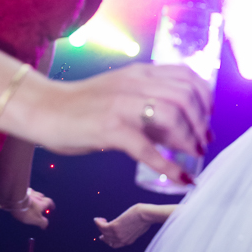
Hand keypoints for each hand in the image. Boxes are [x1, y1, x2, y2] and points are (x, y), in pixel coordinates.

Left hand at [6, 188, 54, 229]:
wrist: (16, 200)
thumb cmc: (27, 211)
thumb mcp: (36, 220)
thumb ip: (43, 222)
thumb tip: (46, 226)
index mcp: (43, 203)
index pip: (50, 203)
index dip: (51, 205)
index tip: (52, 207)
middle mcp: (38, 196)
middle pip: (42, 197)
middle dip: (43, 200)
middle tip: (42, 204)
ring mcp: (30, 192)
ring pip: (35, 193)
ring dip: (35, 196)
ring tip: (34, 200)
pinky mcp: (22, 191)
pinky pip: (27, 191)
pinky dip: (27, 194)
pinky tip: (25, 196)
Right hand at [7, 64, 211, 187]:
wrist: (43, 109)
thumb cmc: (83, 106)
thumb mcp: (123, 94)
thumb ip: (151, 106)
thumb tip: (184, 128)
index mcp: (140, 73)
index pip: (186, 76)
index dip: (205, 98)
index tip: (209, 118)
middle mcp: (135, 84)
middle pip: (185, 97)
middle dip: (201, 122)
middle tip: (203, 143)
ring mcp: (123, 105)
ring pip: (172, 116)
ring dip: (189, 139)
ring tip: (195, 155)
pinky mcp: (110, 129)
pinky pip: (147, 149)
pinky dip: (169, 166)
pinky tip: (182, 178)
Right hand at [94, 204, 153, 247]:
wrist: (147, 215)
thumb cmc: (146, 218)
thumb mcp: (139, 228)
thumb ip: (132, 230)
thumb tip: (127, 225)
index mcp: (128, 241)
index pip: (114, 244)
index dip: (108, 240)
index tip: (105, 236)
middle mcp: (122, 240)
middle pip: (107, 240)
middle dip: (102, 235)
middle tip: (101, 227)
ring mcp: (117, 234)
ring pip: (103, 232)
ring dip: (100, 226)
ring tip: (100, 220)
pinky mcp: (114, 226)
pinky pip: (101, 226)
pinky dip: (98, 222)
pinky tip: (97, 219)